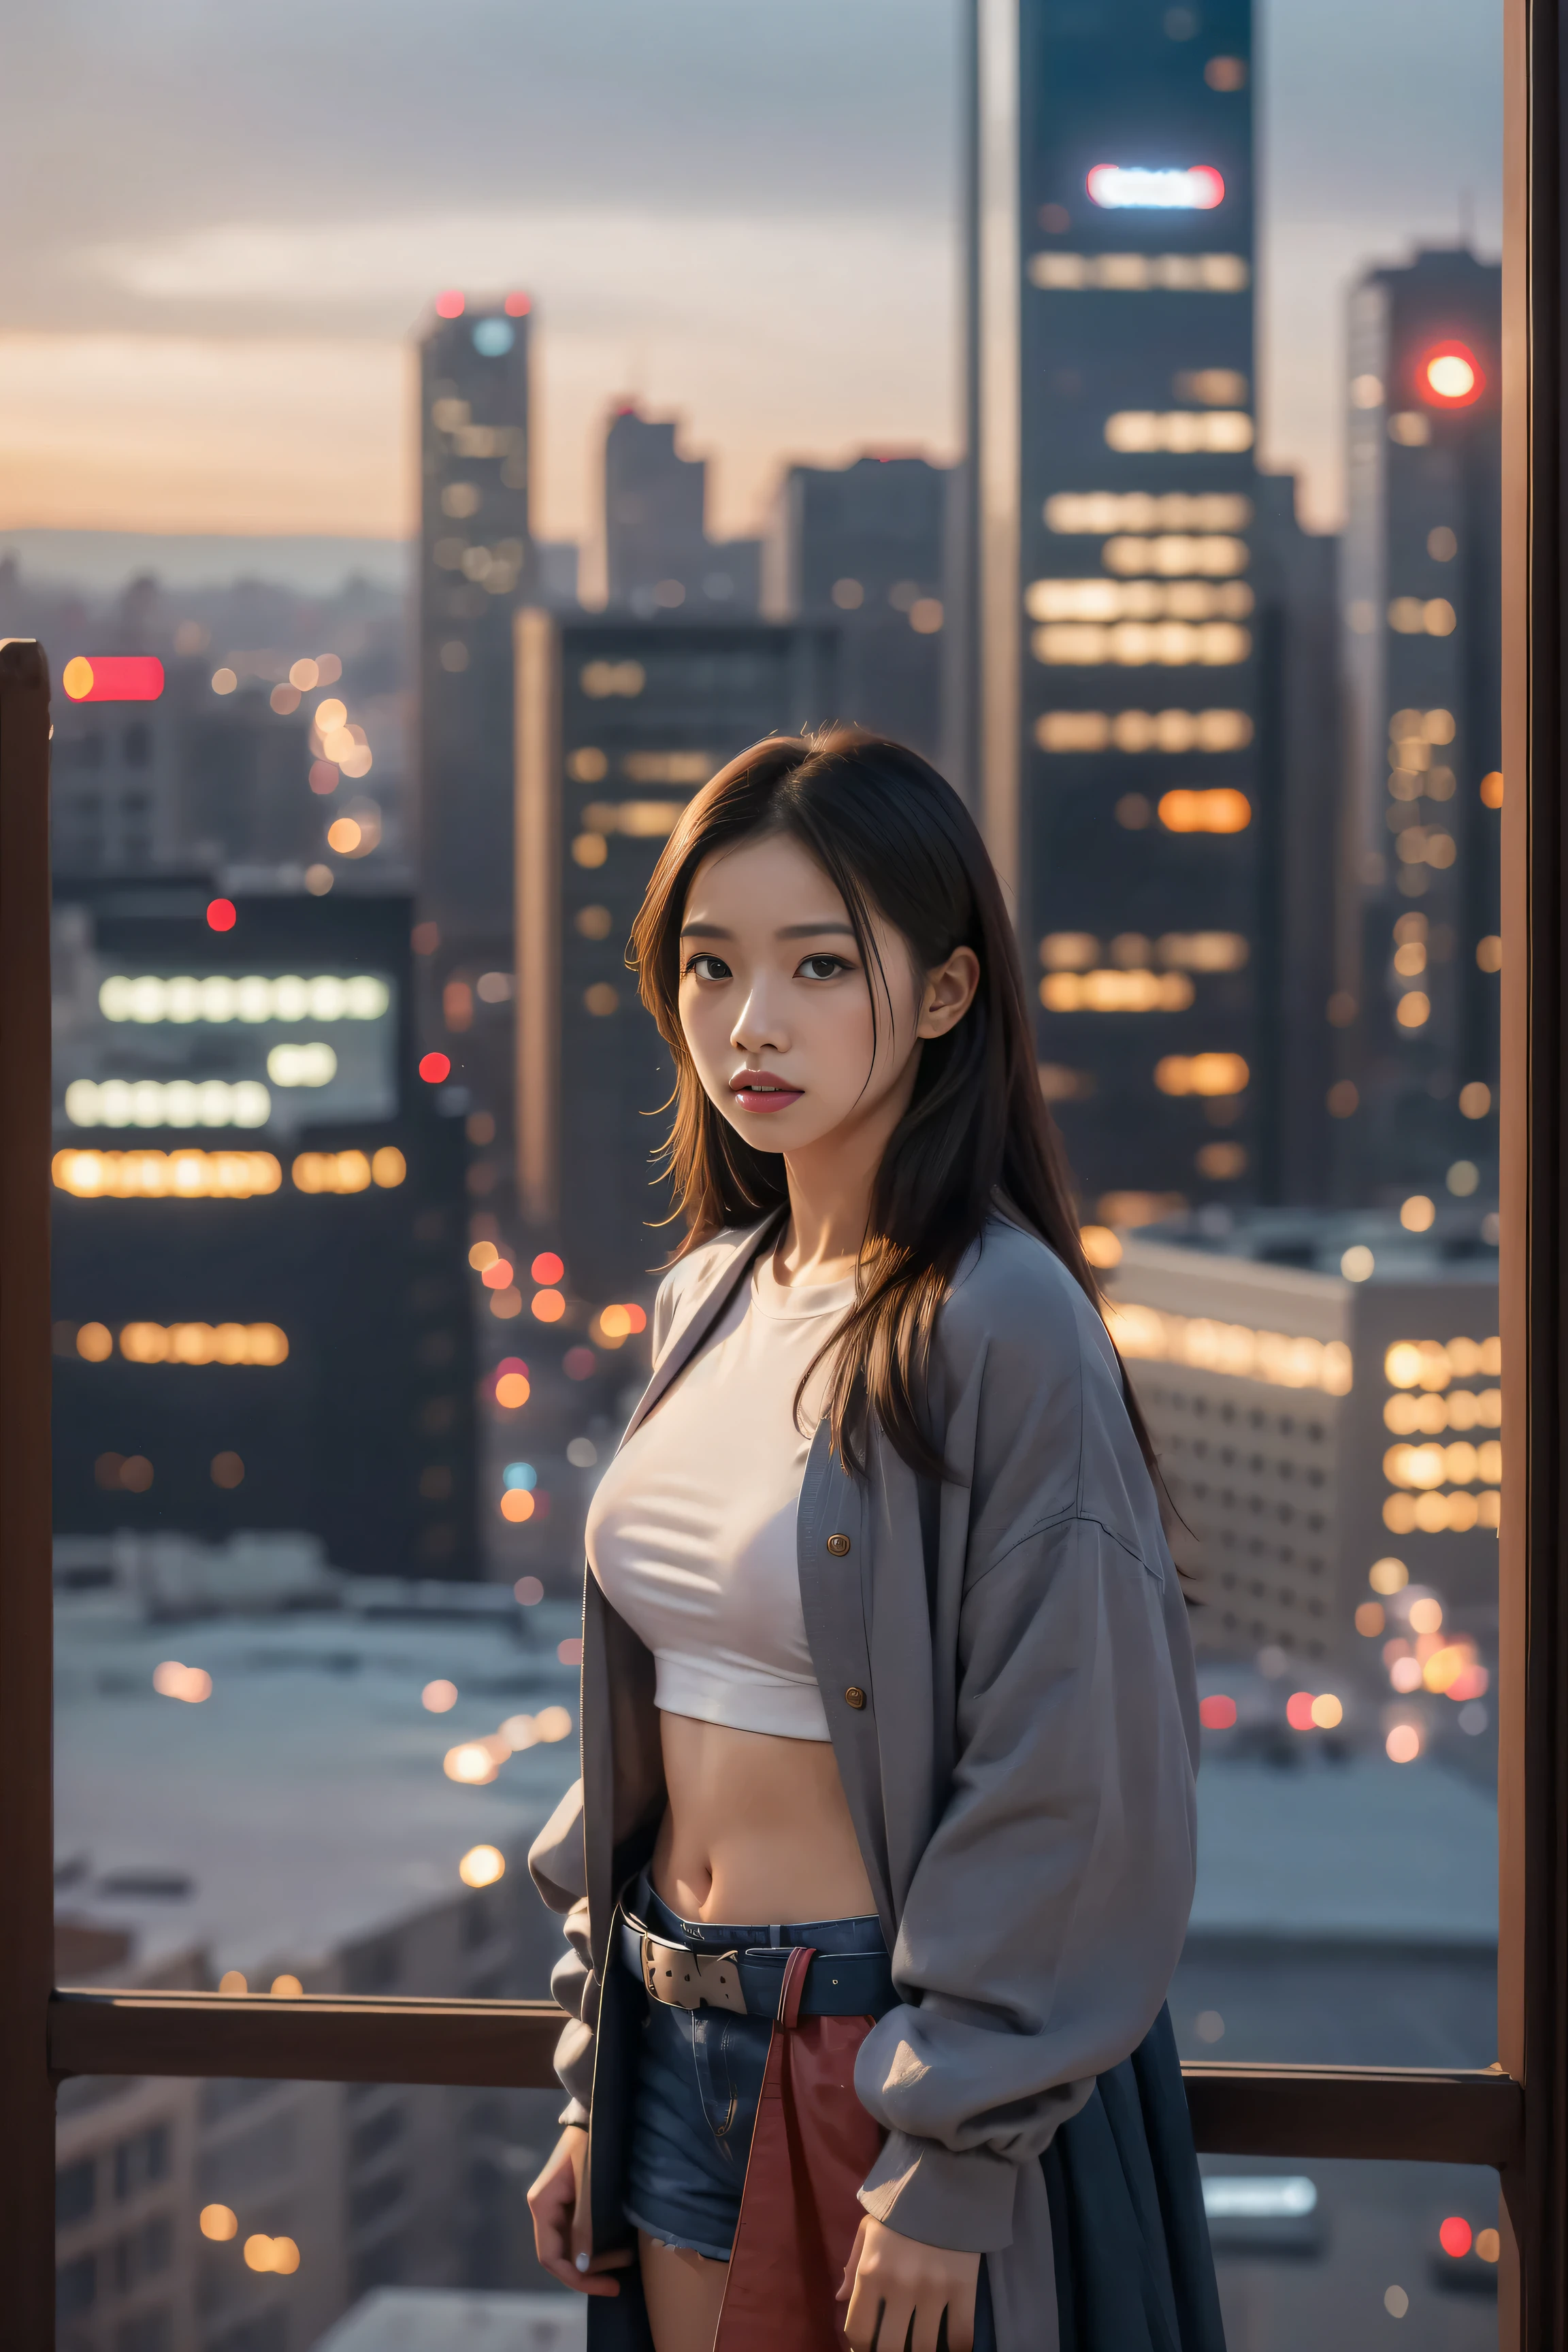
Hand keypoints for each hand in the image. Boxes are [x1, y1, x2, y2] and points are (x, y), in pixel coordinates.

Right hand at [527, 2125, 634, 2296]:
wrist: (595, 2111)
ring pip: (571, 2245)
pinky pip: (578, 2231)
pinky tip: (617, 2243)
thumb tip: (580, 2265)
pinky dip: (596, 2242)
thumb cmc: (594, 2146)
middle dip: (590, 2270)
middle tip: (621, 2275)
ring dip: (596, 2257)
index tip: (608, 2285)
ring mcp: (556, 2204)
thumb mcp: (591, 2187)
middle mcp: (544, 2208)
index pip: (551, 2258)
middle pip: (561, 2254)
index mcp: (542, 2205)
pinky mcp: (569, 2199)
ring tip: (626, 2257)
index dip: (577, 2278)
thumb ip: (585, 2226)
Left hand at [838, 2214, 980, 2351]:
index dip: (860, 2348)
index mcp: (871, 2270)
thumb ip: (854, 2266)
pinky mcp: (963, 2287)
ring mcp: (933, 2289)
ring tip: (918, 2347)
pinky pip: (960, 2336)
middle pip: (890, 2348)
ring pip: (924, 2348)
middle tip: (893, 2347)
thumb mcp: (868, 2228)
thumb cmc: (901, 2204)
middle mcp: (899, 2285)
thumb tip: (841, 2299)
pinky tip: (949, 2347)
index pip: (858, 2331)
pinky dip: (956, 2349)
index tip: (867, 2347)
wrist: (945, 2178)